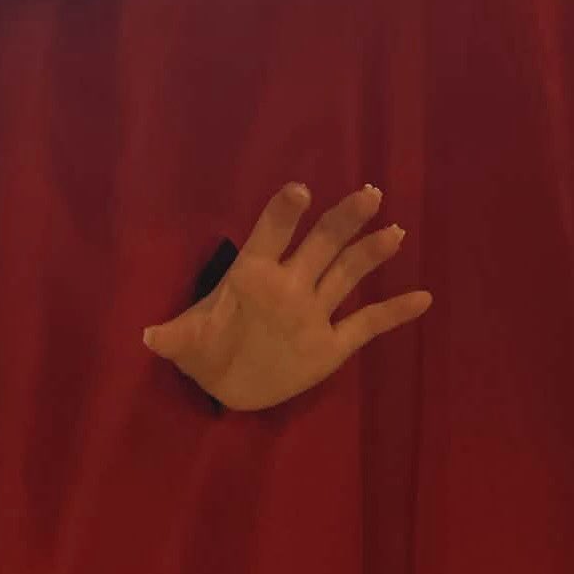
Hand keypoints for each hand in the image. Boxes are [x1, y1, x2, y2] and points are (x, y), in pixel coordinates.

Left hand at [143, 182, 432, 411]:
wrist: (224, 383)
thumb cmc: (203, 350)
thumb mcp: (188, 344)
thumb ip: (176, 338)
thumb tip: (149, 338)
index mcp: (252, 276)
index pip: (269, 235)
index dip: (282, 214)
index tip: (299, 190)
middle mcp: (289, 286)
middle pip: (320, 245)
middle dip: (342, 219)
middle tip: (367, 192)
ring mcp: (313, 313)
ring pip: (347, 274)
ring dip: (370, 252)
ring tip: (393, 229)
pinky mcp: (331, 346)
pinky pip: (366, 324)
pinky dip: (394, 312)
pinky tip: (423, 297)